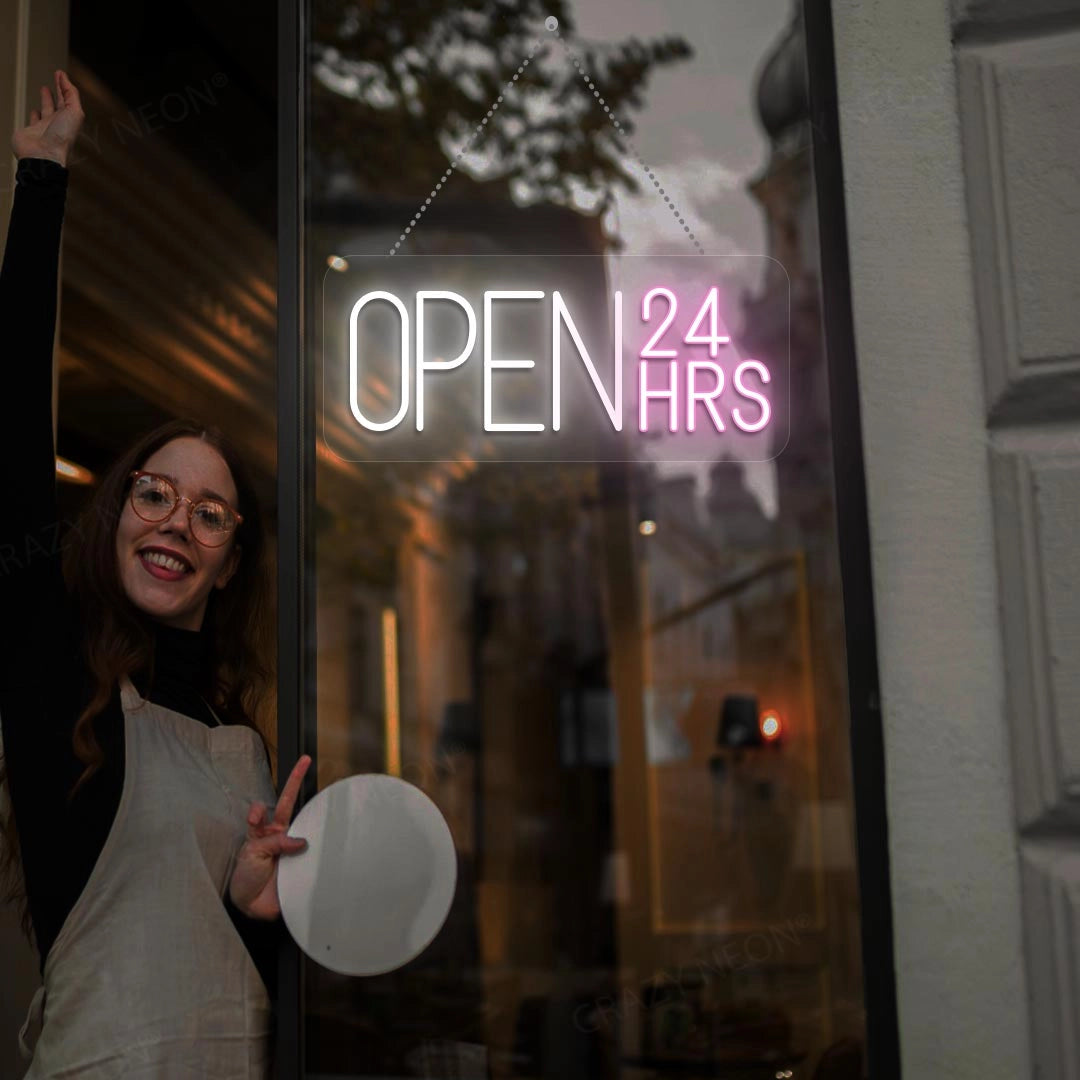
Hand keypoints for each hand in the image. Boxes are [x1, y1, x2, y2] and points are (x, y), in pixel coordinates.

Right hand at [12, 70, 83, 166]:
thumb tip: (65, 79)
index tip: (60, 74)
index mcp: (70, 119)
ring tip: (45, 90)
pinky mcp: (31, 131)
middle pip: (59, 103)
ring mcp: (45, 127)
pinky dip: (35, 114)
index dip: (65, 85)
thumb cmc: (60, 138)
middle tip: (57, 78)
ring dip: (47, 100)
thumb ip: (71, 95)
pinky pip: (34, 121)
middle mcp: (58, 123)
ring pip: (47, 110)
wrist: (42, 154)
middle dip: (58, 90)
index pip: (68, 98)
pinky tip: (35, 111)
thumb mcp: (73, 112)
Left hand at [228, 754, 312, 920]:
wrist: (252, 906)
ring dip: (308, 825)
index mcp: (263, 831)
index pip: (267, 807)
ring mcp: (292, 847)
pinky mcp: (302, 863)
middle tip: (306, 761)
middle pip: (289, 804)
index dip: (263, 804)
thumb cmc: (246, 877)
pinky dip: (315, 854)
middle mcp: (279, 835)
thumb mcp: (252, 856)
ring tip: (305, 831)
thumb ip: (273, 844)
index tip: (259, 810)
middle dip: (296, 781)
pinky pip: (312, 855)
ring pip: (304, 827)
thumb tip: (301, 841)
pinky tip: (316, 856)